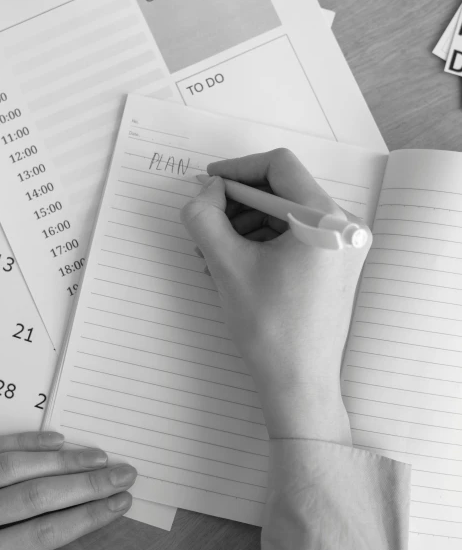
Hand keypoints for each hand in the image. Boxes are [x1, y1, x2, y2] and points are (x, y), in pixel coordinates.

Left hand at [0, 430, 136, 549]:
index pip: (46, 533)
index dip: (89, 516)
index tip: (120, 502)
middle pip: (39, 495)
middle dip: (89, 483)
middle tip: (124, 472)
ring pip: (17, 466)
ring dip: (64, 458)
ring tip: (98, 456)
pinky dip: (26, 441)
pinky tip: (56, 440)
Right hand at [180, 148, 370, 442]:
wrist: (299, 383)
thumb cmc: (268, 328)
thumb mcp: (226, 264)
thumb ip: (205, 216)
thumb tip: (206, 191)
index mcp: (326, 220)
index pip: (279, 166)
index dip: (237, 168)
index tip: (208, 183)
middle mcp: (346, 226)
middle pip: (284, 189)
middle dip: (239, 203)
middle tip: (206, 223)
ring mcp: (346, 246)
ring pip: (288, 213)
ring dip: (248, 224)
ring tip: (214, 252)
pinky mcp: (339, 264)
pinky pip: (298, 235)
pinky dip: (266, 241)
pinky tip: (236, 263)